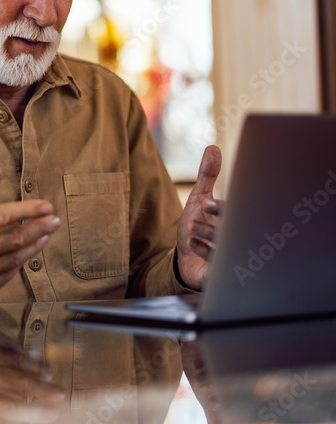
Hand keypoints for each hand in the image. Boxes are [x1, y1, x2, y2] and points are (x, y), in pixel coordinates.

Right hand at [0, 166, 59, 297]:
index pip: (4, 216)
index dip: (28, 210)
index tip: (47, 206)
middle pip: (15, 238)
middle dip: (40, 228)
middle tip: (55, 220)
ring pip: (15, 258)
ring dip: (35, 246)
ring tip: (46, 235)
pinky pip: (8, 274)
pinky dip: (20, 263)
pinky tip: (29, 253)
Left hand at [176, 145, 222, 289]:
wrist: (189, 262)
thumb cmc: (198, 226)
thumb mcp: (200, 199)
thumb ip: (207, 175)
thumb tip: (212, 148)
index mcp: (232, 219)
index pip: (233, 213)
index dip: (221, 208)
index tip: (206, 202)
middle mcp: (234, 238)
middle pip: (232, 231)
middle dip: (217, 222)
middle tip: (200, 211)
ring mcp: (227, 257)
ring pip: (225, 249)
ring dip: (208, 236)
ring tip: (190, 227)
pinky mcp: (219, 275)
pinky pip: (219, 270)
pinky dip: (206, 256)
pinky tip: (192, 243)